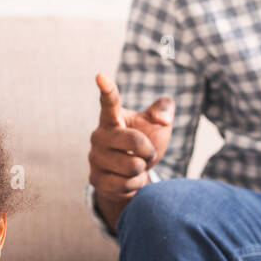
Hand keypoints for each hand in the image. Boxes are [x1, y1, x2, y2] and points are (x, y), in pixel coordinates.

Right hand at [88, 73, 173, 229]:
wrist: (133, 175)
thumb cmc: (145, 142)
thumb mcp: (158, 123)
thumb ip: (165, 109)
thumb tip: (162, 120)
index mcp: (113, 117)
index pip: (110, 102)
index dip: (107, 89)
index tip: (101, 76)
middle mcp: (99, 135)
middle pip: (134, 141)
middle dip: (148, 150)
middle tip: (145, 152)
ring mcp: (95, 157)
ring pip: (132, 166)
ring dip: (141, 168)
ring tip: (135, 165)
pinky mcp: (95, 179)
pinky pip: (125, 184)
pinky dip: (134, 184)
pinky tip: (129, 179)